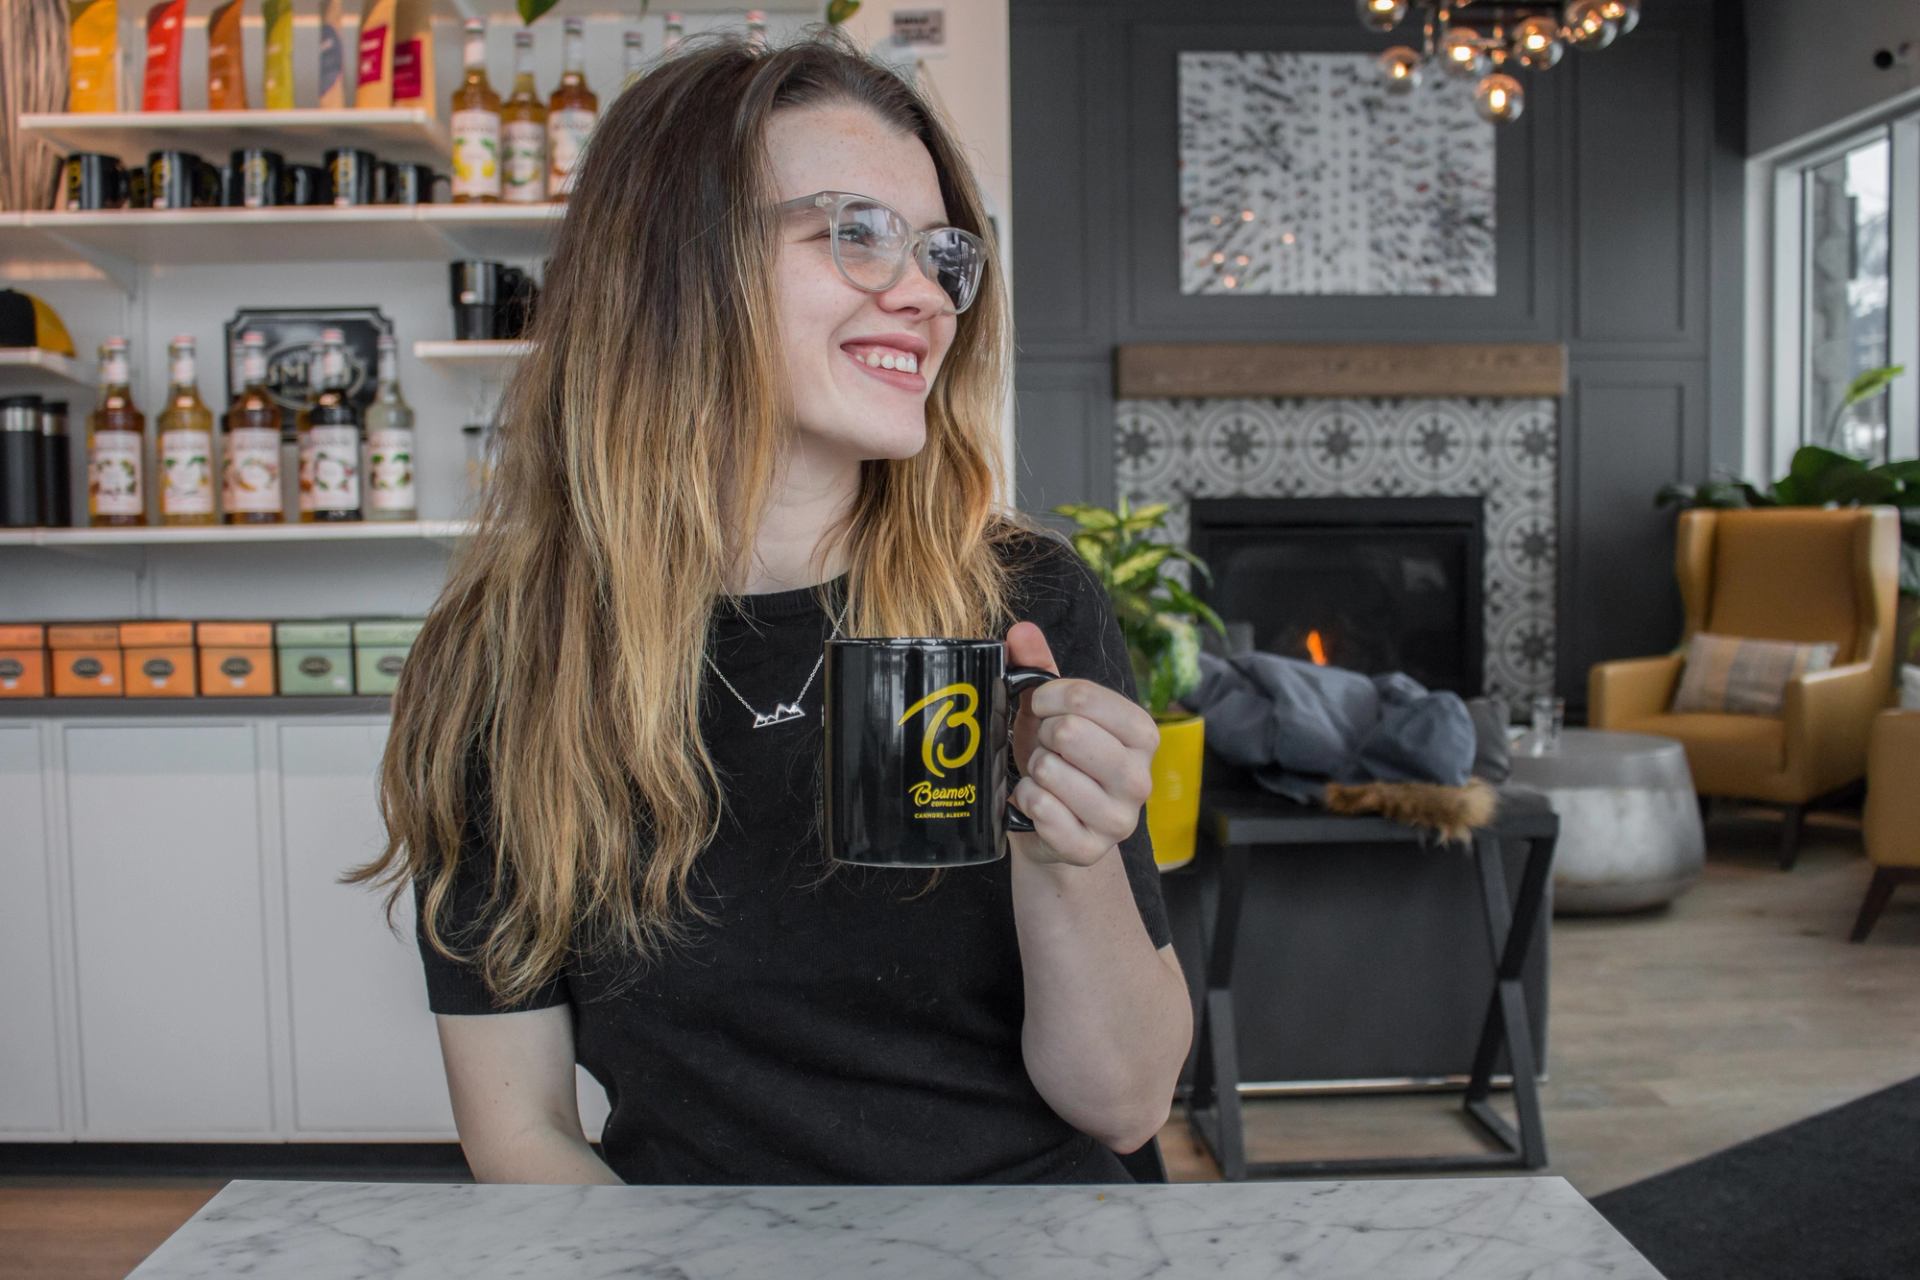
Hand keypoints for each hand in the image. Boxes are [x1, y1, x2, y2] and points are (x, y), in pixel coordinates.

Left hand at [1005, 620, 1160, 867]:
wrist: (1052, 828)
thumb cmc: (1057, 758)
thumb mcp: (1051, 711)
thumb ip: (1038, 667)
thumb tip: (1020, 630)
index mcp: (1142, 733)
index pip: (1085, 697)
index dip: (1047, 697)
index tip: (1040, 707)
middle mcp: (1139, 778)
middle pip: (1068, 733)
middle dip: (1041, 737)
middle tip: (1045, 749)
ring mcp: (1119, 819)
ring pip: (1049, 772)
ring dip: (1032, 772)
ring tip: (1043, 778)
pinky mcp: (1090, 849)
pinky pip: (1039, 809)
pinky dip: (1024, 802)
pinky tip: (1035, 804)